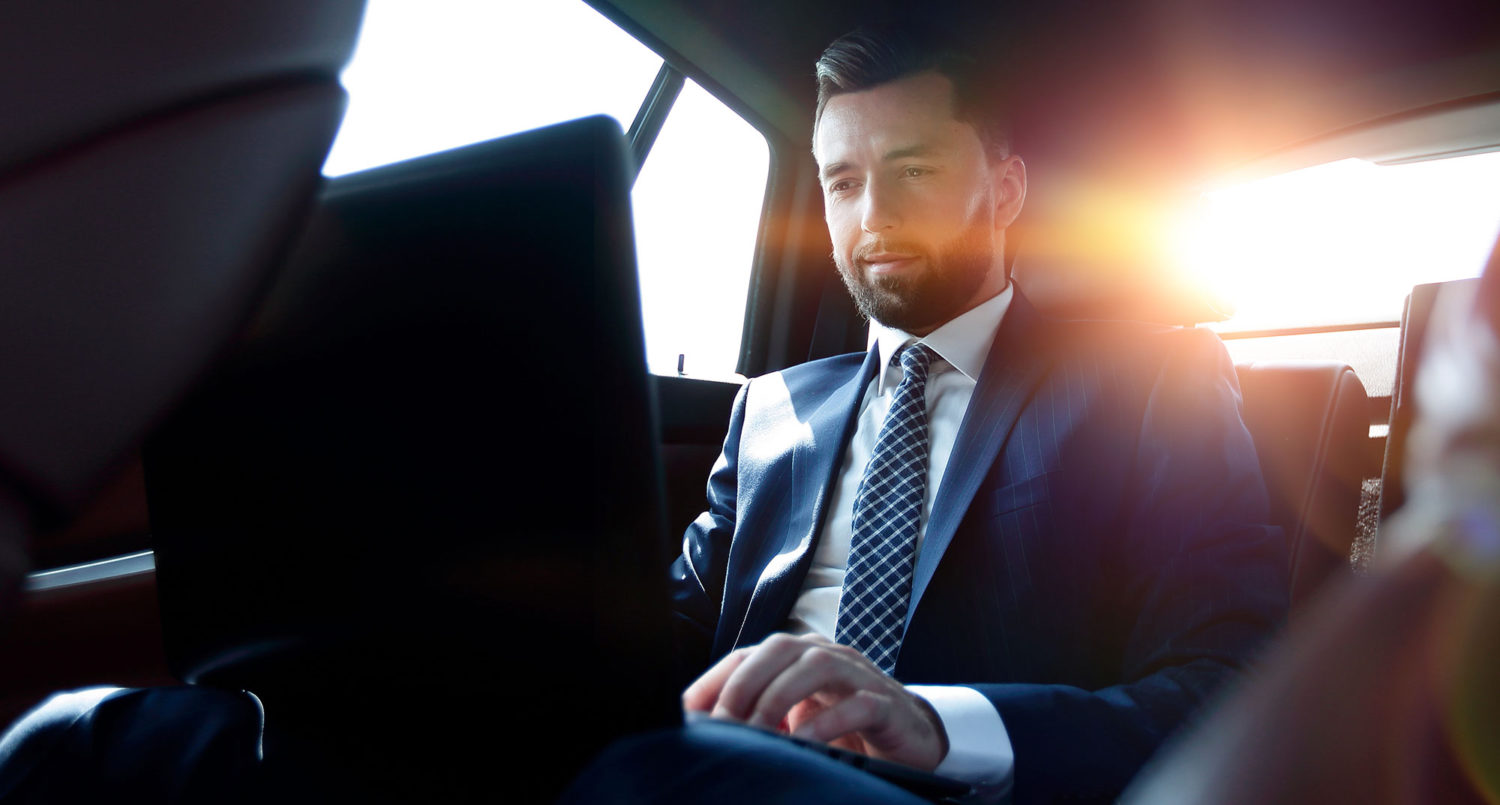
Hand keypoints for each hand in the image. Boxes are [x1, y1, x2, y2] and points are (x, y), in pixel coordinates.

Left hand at [681, 632, 948, 770]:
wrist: (910, 738)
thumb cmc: (844, 727)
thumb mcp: (793, 719)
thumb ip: (757, 716)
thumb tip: (701, 731)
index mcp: (798, 656)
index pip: (746, 655)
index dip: (713, 680)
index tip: (686, 714)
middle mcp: (827, 655)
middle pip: (778, 649)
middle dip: (743, 686)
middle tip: (722, 726)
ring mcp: (859, 676)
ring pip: (815, 666)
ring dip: (779, 698)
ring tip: (759, 733)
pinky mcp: (887, 704)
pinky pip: (858, 704)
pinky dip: (829, 722)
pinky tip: (806, 743)